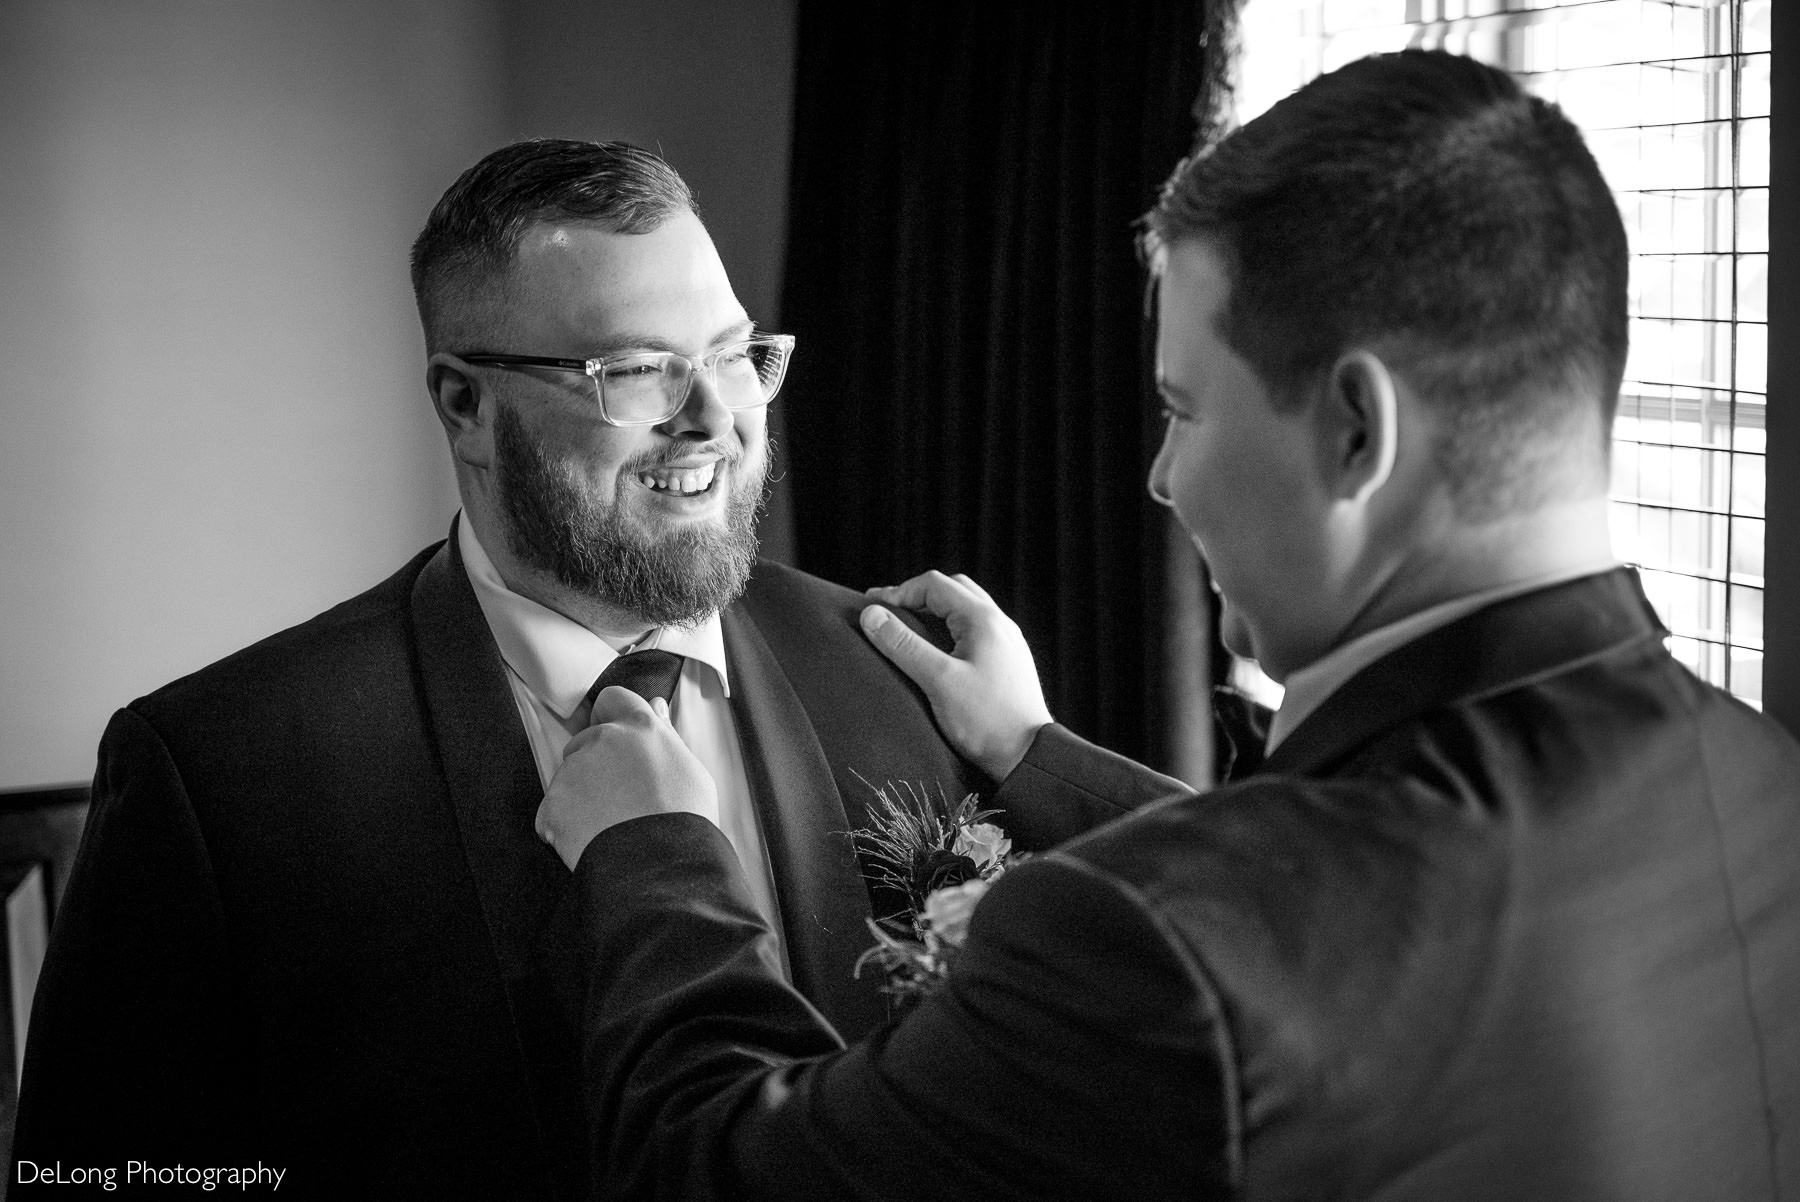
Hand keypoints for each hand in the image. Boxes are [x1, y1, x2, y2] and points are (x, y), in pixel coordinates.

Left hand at [535, 688, 718, 869]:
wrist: (662, 866)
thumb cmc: (686, 821)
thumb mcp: (690, 770)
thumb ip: (665, 735)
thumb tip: (655, 706)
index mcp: (641, 727)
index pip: (613, 699)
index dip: (612, 718)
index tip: (617, 742)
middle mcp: (604, 740)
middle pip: (586, 742)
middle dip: (596, 766)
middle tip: (620, 799)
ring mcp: (574, 771)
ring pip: (569, 779)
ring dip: (581, 798)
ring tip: (611, 827)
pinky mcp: (553, 804)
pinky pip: (552, 814)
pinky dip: (565, 828)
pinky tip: (592, 842)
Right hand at [860, 571, 1051, 779]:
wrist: (1028, 757)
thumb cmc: (986, 721)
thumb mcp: (938, 681)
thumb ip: (903, 645)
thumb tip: (871, 615)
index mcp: (984, 619)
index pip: (934, 585)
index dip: (899, 592)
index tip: (874, 612)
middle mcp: (1000, 623)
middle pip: (953, 590)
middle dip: (917, 596)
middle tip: (888, 614)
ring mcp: (1007, 642)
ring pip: (965, 609)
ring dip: (935, 612)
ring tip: (908, 630)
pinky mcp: (1008, 661)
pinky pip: (975, 630)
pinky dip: (950, 629)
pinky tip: (937, 651)